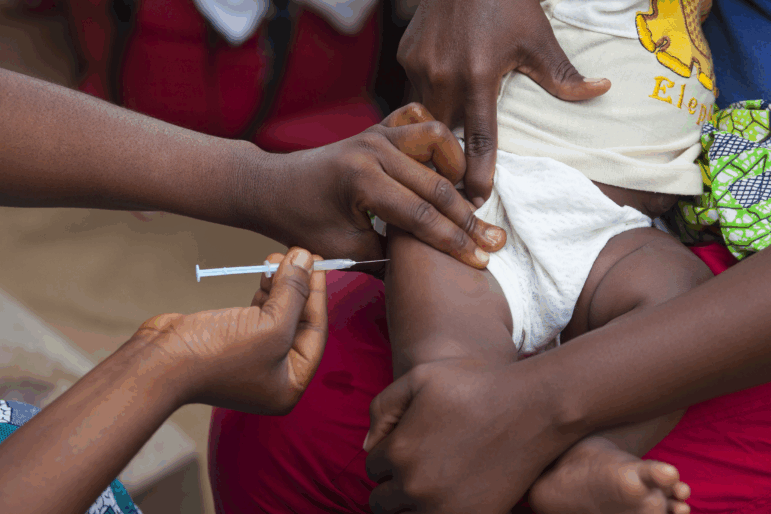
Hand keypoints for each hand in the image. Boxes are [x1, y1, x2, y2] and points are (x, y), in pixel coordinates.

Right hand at [136, 247, 327, 414]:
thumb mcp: (271, 324)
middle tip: (300, 255)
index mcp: (290, 384)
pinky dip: (264, 292)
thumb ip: (294, 292)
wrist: (160, 362)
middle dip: (299, 287)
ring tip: (277, 258)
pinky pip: (257, 313)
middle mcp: (273, 375)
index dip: (318, 295)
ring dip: (281, 285)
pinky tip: (265, 273)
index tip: (319, 263)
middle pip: (297, 322)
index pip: (315, 332)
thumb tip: (306, 259)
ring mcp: (251, 358)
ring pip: (277, 314)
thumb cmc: (218, 355)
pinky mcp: (232, 341)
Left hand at [236, 103, 505, 269]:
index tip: (481, 261)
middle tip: (494, 241)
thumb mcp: (342, 248)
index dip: (453, 242)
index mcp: (361, 181)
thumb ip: (389, 254)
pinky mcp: (379, 128)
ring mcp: (377, 133)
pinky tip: (444, 165)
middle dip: (467, 218)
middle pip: (437, 183)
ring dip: (458, 170)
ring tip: (469, 200)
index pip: (420, 215)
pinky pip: (418, 121)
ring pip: (437, 140)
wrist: (272, 187)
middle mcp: (373, 150)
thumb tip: (431, 264)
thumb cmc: (300, 222)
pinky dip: (437, 140)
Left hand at [364, 359, 585, 512]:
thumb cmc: (475, 385)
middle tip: (417, 468)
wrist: (534, 408)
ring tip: (432, 484)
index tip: (408, 445)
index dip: (386, 455)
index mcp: (399, 452)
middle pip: (382, 503)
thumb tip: (367, 447)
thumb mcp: (419, 377)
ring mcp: (445, 510)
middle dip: (392, 486)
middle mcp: (415, 487)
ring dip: (411, 507)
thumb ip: (382, 408)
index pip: (372, 468)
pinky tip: (450, 495)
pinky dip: (439, 513)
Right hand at [398, 0, 610, 205]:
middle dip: (449, 156)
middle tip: (456, 176)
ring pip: (425, 113)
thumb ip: (563, 76)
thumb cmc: (508, 2)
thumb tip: (600, 92)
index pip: (478, 139)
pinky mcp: (406, 55)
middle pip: (443, 133)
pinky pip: (414, 89)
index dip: (478, 173)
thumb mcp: (538, 39)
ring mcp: (420, 65)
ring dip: (435, 127)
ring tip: (440, 142)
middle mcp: (444, 75)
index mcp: (479, 76)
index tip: (476, 199)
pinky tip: (440, 91)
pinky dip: (428, 96)